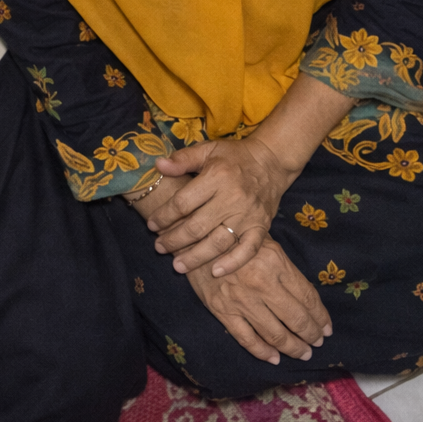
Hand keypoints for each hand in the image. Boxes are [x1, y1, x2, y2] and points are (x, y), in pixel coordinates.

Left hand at [147, 139, 291, 276]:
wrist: (271, 161)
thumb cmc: (234, 156)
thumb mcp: (208, 150)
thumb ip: (183, 159)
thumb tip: (158, 165)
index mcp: (216, 176)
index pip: (183, 202)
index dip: (164, 216)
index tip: (151, 225)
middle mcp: (232, 198)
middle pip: (198, 226)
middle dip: (174, 240)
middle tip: (159, 247)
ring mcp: (248, 215)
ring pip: (218, 242)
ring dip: (196, 257)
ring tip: (177, 265)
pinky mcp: (261, 227)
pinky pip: (247, 250)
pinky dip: (232, 262)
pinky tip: (215, 272)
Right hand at [186, 236, 331, 365]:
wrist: (194, 237)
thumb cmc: (233, 236)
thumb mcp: (263, 240)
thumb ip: (283, 266)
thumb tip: (306, 296)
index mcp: (275, 262)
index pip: (307, 296)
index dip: (320, 316)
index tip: (327, 328)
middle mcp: (262, 283)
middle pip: (296, 318)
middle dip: (311, 335)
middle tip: (317, 343)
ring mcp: (242, 299)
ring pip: (275, 333)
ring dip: (293, 347)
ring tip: (302, 353)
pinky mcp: (223, 311)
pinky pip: (247, 339)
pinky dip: (263, 352)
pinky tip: (274, 358)